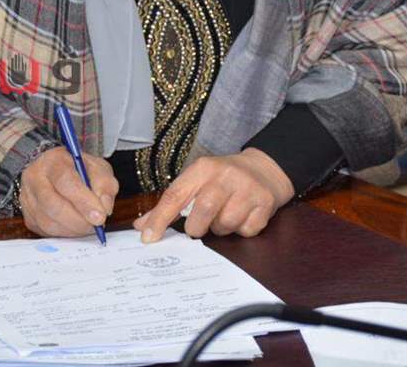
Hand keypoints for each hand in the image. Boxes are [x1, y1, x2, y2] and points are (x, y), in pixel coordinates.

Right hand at [20, 148, 118, 236]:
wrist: (57, 173)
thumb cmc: (78, 170)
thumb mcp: (97, 167)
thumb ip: (104, 184)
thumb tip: (104, 208)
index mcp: (52, 160)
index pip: (65, 181)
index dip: (83, 201)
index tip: (100, 216)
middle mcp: (34, 178)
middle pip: (53, 204)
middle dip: (79, 220)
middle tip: (97, 225)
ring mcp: (27, 198)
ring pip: (49, 222)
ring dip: (74, 228)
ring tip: (89, 225)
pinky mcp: (28, 216)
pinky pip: (46, 231)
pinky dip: (65, 233)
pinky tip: (76, 226)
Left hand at [132, 149, 293, 243]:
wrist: (265, 168)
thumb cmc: (223, 179)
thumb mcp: (197, 181)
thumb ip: (170, 204)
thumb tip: (141, 226)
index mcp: (203, 168)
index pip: (175, 194)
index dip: (160, 218)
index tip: (148, 238)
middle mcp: (225, 175)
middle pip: (203, 210)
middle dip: (196, 227)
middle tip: (198, 227)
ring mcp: (248, 188)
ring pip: (226, 223)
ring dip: (221, 229)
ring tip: (224, 216)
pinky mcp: (265, 203)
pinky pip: (247, 230)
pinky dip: (241, 230)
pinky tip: (242, 217)